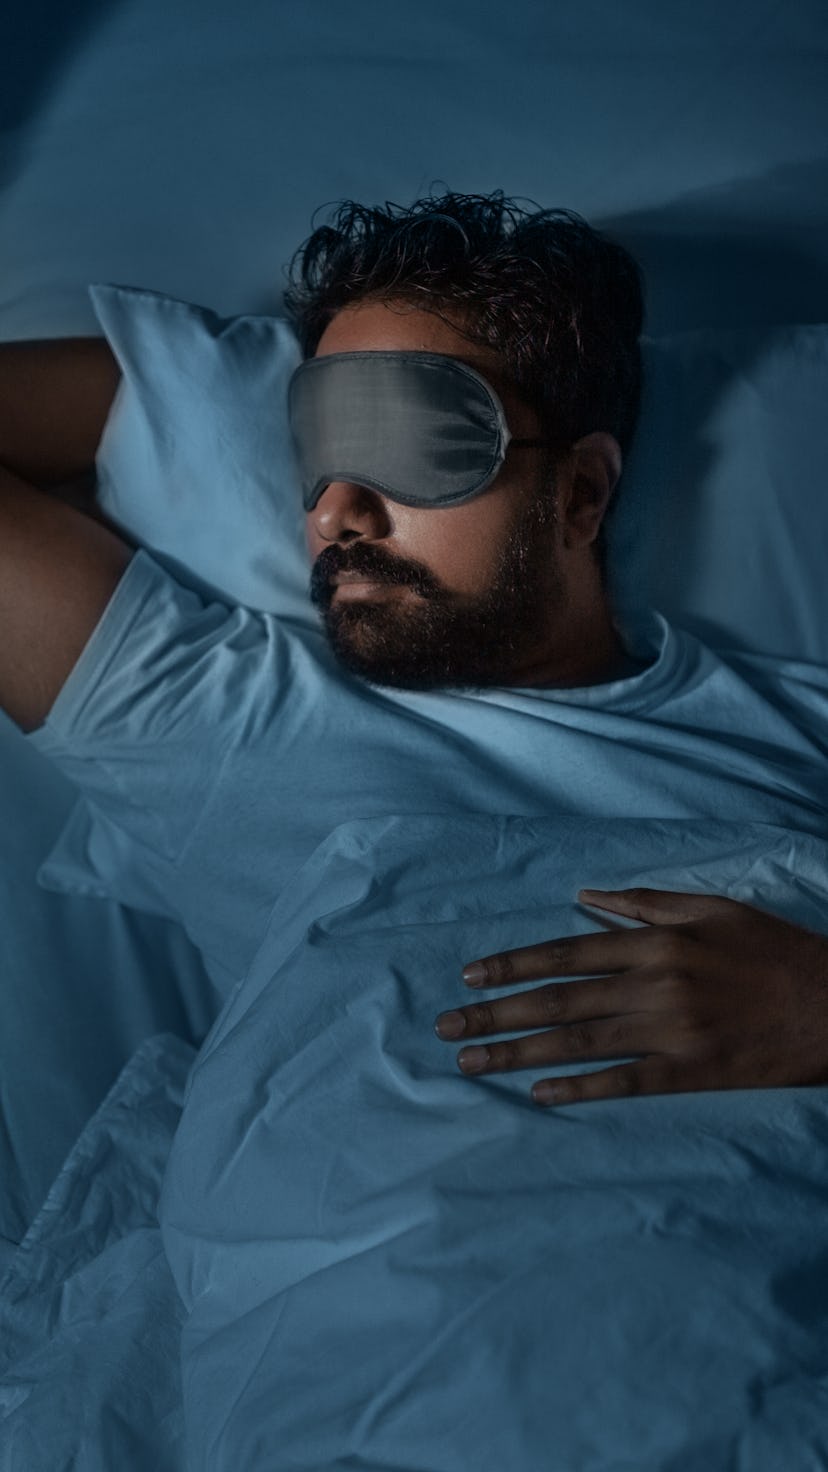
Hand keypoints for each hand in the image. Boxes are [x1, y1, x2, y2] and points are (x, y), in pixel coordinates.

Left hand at [433, 888, 827, 1105]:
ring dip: (518, 1053)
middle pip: (559, 1001)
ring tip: (472, 1063)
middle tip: (447, 1028)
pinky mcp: (690, 1073)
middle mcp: (654, 984)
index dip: (514, 965)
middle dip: (496, 1013)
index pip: (566, 952)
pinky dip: (578, 1088)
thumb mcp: (712, 908)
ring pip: (579, 1043)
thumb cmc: (772, 951)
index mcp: (656, 941)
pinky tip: (538, 1095)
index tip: (470, 975)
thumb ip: (645, 904)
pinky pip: (624, 1082)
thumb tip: (586, 897)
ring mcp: (671, 1032)